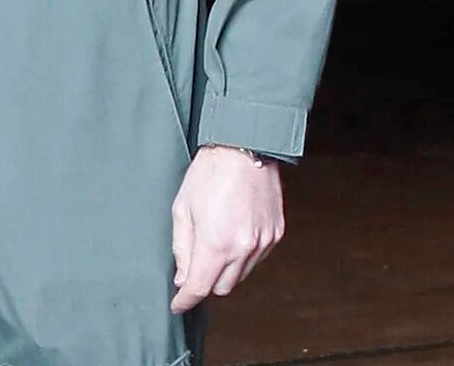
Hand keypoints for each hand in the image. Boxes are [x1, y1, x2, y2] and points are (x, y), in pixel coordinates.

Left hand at [170, 145, 284, 312]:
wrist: (245, 148)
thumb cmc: (209, 173)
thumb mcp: (182, 209)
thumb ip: (181, 248)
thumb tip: (183, 278)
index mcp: (215, 243)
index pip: (199, 288)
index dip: (185, 301)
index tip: (178, 306)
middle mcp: (243, 248)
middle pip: (222, 287)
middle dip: (205, 282)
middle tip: (194, 265)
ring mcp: (263, 243)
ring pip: (241, 276)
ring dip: (225, 270)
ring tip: (214, 242)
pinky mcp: (275, 234)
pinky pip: (256, 259)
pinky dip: (243, 256)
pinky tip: (232, 234)